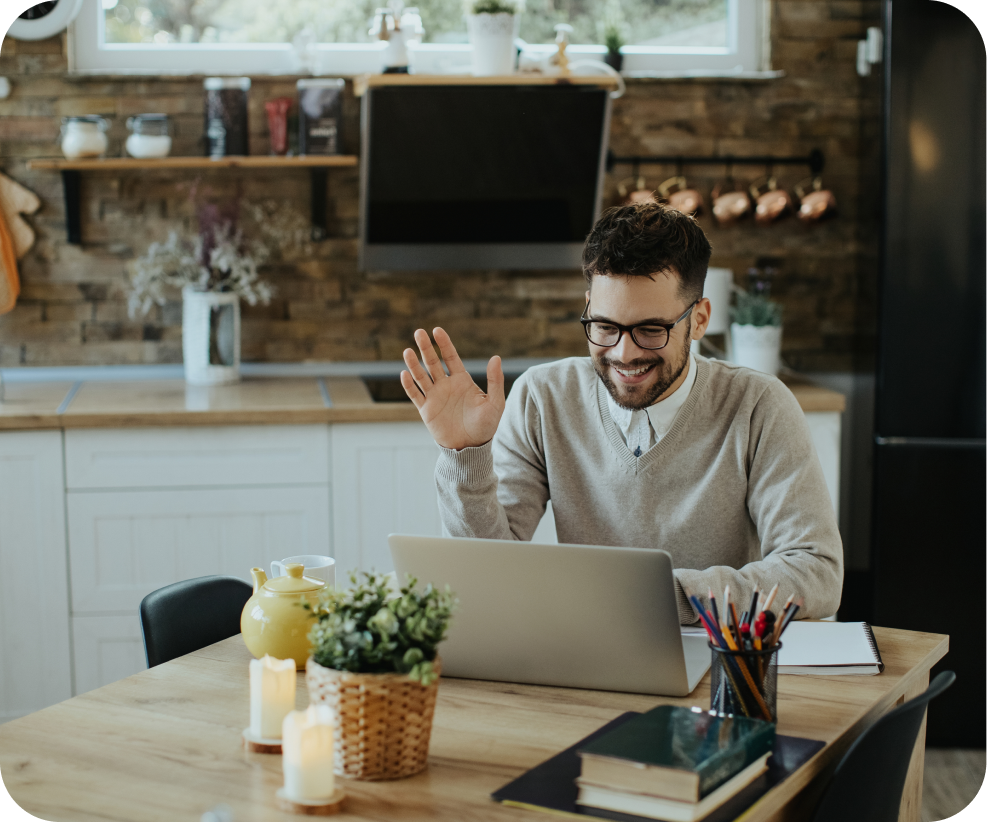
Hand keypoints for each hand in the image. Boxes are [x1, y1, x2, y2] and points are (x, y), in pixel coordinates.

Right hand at [400, 327, 505, 450]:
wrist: (471, 447)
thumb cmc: (486, 425)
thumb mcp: (495, 402)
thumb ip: (495, 380)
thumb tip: (496, 357)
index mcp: (462, 380)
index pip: (450, 357)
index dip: (444, 344)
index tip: (437, 330)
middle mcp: (446, 385)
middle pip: (433, 362)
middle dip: (426, 347)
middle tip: (418, 332)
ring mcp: (435, 397)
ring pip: (421, 376)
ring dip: (414, 364)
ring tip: (407, 351)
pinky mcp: (426, 410)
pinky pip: (415, 395)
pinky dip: (409, 385)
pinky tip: (405, 374)